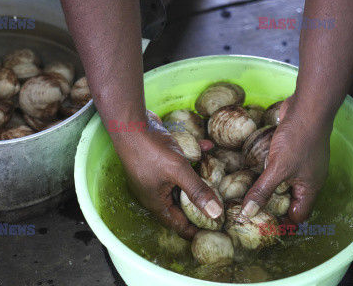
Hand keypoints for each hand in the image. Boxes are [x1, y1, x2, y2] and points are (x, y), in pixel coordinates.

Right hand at [110, 111, 222, 238]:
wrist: (130, 124)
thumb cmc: (150, 151)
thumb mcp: (178, 171)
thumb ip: (197, 191)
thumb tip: (216, 214)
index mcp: (157, 202)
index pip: (179, 224)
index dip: (196, 228)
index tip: (216, 227)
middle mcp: (155, 192)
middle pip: (181, 205)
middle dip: (200, 203)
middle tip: (221, 203)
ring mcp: (156, 175)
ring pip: (181, 183)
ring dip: (198, 179)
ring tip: (217, 178)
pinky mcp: (159, 159)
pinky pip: (179, 163)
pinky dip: (193, 157)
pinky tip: (207, 146)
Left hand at [242, 96, 331, 222]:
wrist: (307, 108)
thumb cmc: (298, 140)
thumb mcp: (278, 169)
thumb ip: (262, 191)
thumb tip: (247, 213)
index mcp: (310, 189)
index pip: (298, 215)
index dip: (283, 223)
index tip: (262, 226)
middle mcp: (307, 179)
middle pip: (290, 200)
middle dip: (272, 206)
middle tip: (250, 211)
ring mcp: (301, 164)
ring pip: (284, 182)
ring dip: (268, 187)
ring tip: (248, 194)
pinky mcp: (292, 151)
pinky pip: (280, 167)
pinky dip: (268, 171)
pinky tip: (253, 171)